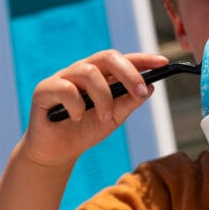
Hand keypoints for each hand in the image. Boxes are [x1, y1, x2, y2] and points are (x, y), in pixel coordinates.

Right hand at [21, 50, 168, 169]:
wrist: (56, 152)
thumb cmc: (84, 131)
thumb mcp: (113, 119)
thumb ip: (129, 102)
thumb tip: (151, 86)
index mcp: (100, 75)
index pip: (122, 60)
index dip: (143, 59)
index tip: (163, 63)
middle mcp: (82, 71)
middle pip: (107, 57)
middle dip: (128, 73)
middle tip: (140, 92)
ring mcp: (63, 77)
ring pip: (89, 73)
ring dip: (103, 97)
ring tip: (103, 117)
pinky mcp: (45, 89)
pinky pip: (67, 89)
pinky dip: (77, 106)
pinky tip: (76, 118)